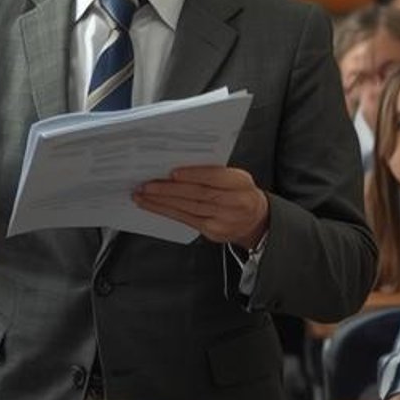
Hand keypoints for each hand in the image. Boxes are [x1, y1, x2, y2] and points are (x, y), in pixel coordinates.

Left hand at [132, 165, 270, 246]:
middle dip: (169, 190)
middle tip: (147, 185)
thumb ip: (214, 172)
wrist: (256, 220)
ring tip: (143, 195)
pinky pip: (185, 220)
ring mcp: (223, 220)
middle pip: (198, 195)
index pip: (215, 178)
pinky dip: (166, 212)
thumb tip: (179, 167)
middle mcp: (234, 202)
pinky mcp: (212, 232)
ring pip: (188, 209)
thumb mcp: (236, 177)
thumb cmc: (240, 193)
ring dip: (162, 202)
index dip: (193, 175)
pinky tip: (152, 206)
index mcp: (240, 183)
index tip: (172, 173)